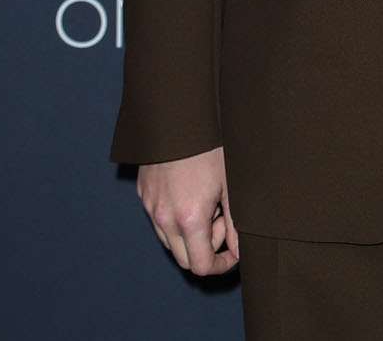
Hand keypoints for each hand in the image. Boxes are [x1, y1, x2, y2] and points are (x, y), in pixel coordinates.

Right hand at [136, 145, 238, 275]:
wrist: (179, 116)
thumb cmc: (209, 147)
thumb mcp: (230, 185)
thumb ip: (235, 224)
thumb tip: (238, 250)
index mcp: (189, 219)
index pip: (200, 266)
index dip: (220, 265)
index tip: (232, 252)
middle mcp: (165, 219)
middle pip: (184, 259)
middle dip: (206, 248)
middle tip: (220, 218)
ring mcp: (150, 207)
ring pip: (170, 240)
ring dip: (189, 234)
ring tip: (206, 201)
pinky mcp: (143, 194)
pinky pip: (159, 220)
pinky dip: (175, 218)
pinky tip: (189, 192)